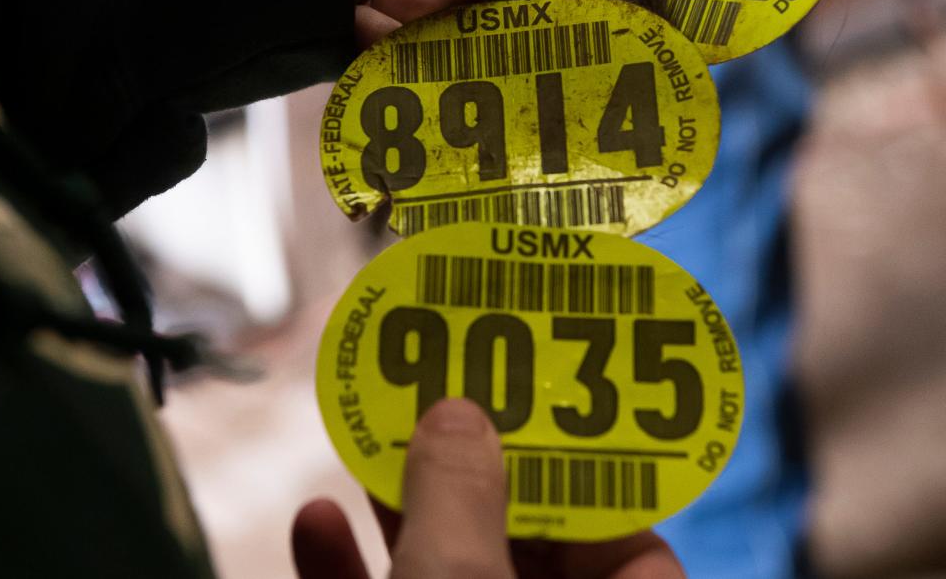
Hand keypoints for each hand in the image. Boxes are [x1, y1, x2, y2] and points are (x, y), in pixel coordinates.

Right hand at [293, 399, 684, 577]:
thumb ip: (460, 497)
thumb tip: (461, 411)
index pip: (631, 543)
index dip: (589, 467)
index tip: (538, 397)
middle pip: (523, 544)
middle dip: (471, 469)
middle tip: (437, 385)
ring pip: (444, 573)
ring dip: (399, 511)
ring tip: (369, 432)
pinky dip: (348, 572)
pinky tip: (314, 522)